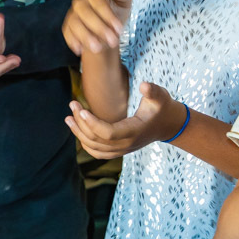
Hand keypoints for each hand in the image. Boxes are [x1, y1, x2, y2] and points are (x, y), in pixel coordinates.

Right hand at [62, 0, 131, 55]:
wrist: (107, 32)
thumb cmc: (116, 15)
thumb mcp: (124, 5)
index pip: (98, 1)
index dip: (108, 15)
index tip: (119, 28)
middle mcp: (80, 1)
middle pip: (84, 12)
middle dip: (99, 27)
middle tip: (113, 41)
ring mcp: (71, 14)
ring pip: (74, 23)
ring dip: (86, 36)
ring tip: (98, 48)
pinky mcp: (67, 26)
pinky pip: (67, 33)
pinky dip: (74, 41)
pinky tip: (82, 49)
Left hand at [64, 82, 185, 158]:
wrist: (169, 125)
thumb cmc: (162, 108)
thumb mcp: (161, 96)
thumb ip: (153, 91)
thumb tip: (144, 86)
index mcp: (134, 132)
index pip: (108, 133)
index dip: (93, 124)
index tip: (81, 110)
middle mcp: (126, 144)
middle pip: (97, 140)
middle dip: (81, 123)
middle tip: (72, 105)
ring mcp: (122, 150)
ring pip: (94, 148)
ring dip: (79, 133)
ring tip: (68, 117)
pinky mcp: (118, 150)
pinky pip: (97, 152)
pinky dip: (85, 143)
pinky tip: (77, 129)